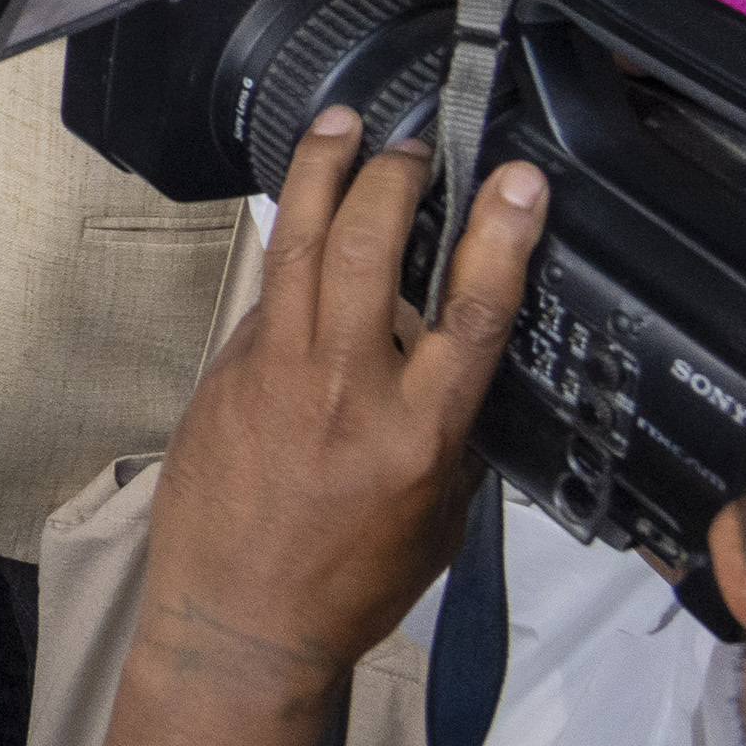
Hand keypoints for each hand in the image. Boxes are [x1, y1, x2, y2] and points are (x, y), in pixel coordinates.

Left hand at [96, 115, 542, 745]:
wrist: (241, 621)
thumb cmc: (351, 582)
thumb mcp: (441, 514)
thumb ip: (450, 427)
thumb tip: (454, 355)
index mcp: (419, 434)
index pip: (472, 313)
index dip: (500, 236)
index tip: (517, 180)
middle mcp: (347, 391)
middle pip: (369, 251)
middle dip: (393, 180)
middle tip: (413, 146)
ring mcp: (276, 372)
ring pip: (298, 247)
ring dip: (321, 174)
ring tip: (341, 125)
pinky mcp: (227, 370)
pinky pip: (265, 290)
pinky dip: (287, 242)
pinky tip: (300, 210)